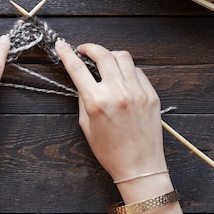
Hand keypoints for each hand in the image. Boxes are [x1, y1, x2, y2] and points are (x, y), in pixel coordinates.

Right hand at [55, 41, 166, 181]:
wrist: (140, 167)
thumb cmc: (110, 151)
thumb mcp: (86, 125)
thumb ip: (83, 98)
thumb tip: (82, 79)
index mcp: (97, 102)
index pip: (77, 68)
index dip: (66, 54)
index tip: (61, 45)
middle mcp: (118, 93)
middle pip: (102, 54)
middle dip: (89, 47)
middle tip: (84, 50)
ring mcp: (137, 92)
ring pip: (123, 57)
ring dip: (110, 55)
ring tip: (104, 62)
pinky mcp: (151, 95)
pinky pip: (138, 71)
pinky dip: (127, 69)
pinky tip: (122, 77)